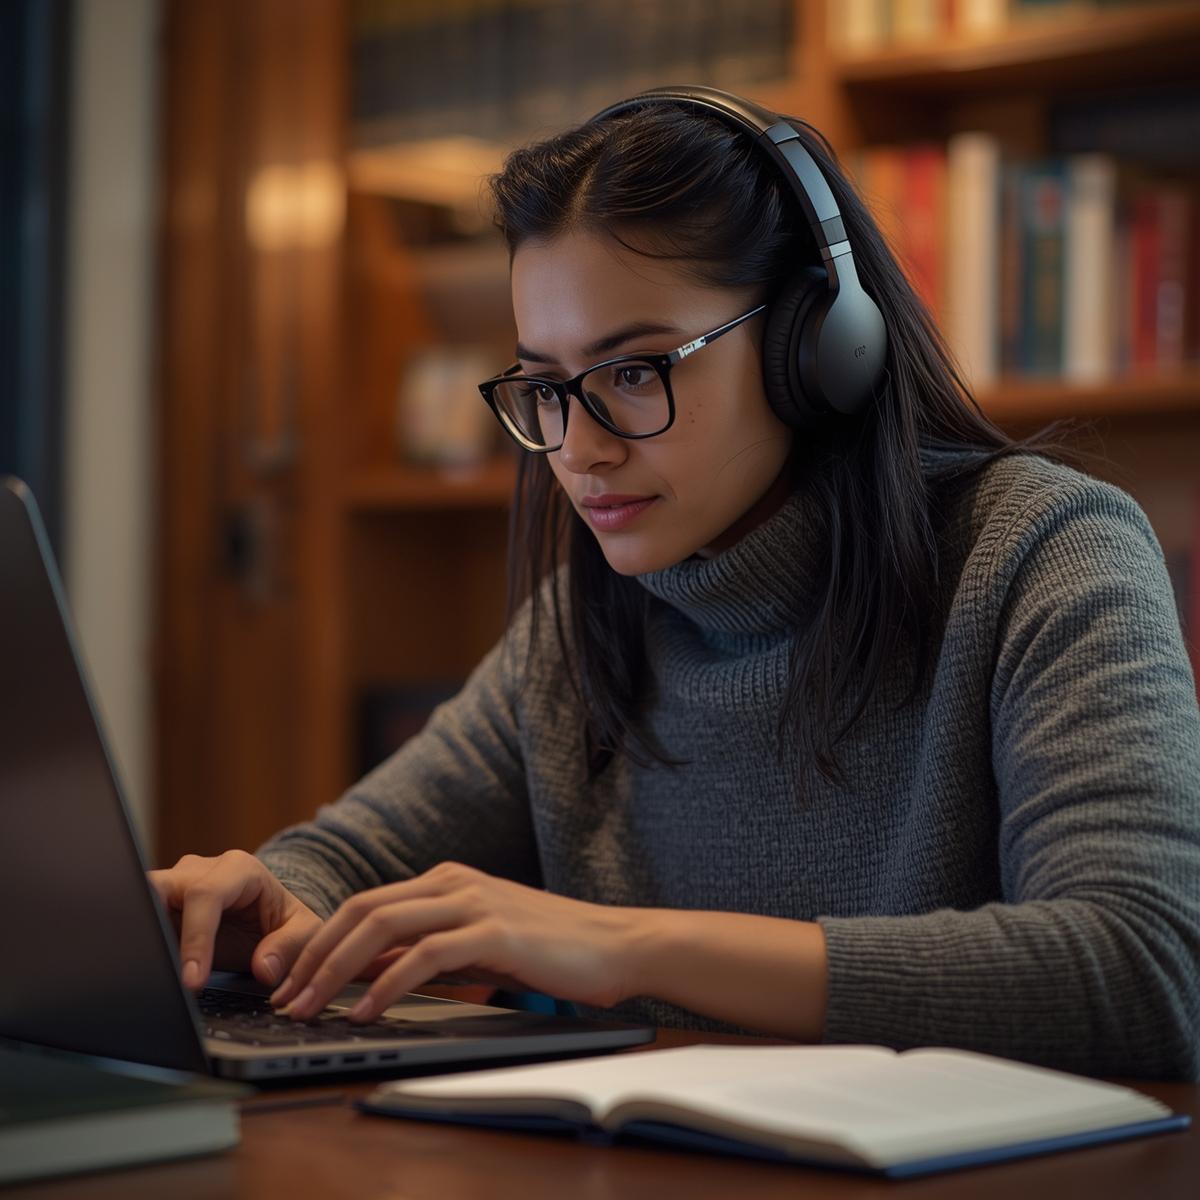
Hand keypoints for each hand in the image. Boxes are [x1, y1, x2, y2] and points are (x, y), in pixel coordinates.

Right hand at [148, 849, 322, 989]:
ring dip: (137, 931)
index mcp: (238, 868)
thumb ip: (291, 947)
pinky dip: (136, 940)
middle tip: (149, 968)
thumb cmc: (284, 922)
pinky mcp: (157, 905)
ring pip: (139, 898)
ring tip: (136, 969)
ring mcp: (174, 885)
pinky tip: (134, 966)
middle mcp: (200, 870)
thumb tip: (264, 967)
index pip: (206, 895)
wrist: (268, 919)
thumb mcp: (305, 932)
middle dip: (149, 923)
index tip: (193, 979)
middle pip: (160, 887)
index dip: (196, 937)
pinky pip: (137, 918)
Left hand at [269, 862, 639, 1021]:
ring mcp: (472, 902)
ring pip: (383, 926)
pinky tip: (366, 1011)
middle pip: (362, 910)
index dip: (322, 942)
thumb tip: (366, 974)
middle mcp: (453, 882)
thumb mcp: (475, 945)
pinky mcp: (493, 930)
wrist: (614, 944)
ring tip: (310, 1008)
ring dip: (336, 970)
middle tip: (286, 998)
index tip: (293, 982)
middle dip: (315, 956)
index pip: (365, 905)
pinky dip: (386, 983)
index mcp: (446, 880)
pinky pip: (424, 955)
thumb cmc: (549, 948)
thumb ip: (424, 951)